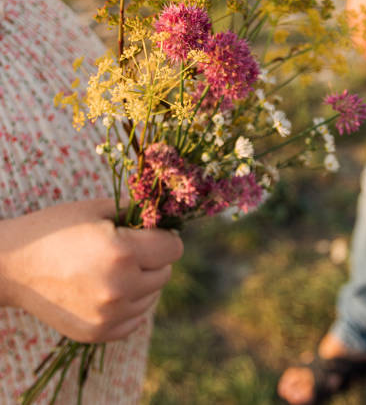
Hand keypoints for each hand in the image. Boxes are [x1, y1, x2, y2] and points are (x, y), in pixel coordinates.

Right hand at [0, 198, 182, 342]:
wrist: (14, 265)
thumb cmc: (56, 228)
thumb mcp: (96, 208)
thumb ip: (135, 210)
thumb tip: (166, 214)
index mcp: (122, 252)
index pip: (173, 248)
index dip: (165, 236)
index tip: (149, 232)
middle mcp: (120, 287)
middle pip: (165, 272)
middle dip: (154, 258)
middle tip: (128, 248)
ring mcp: (109, 315)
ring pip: (152, 296)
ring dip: (142, 281)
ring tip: (112, 268)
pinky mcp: (98, 333)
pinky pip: (135, 318)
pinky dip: (129, 304)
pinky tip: (107, 288)